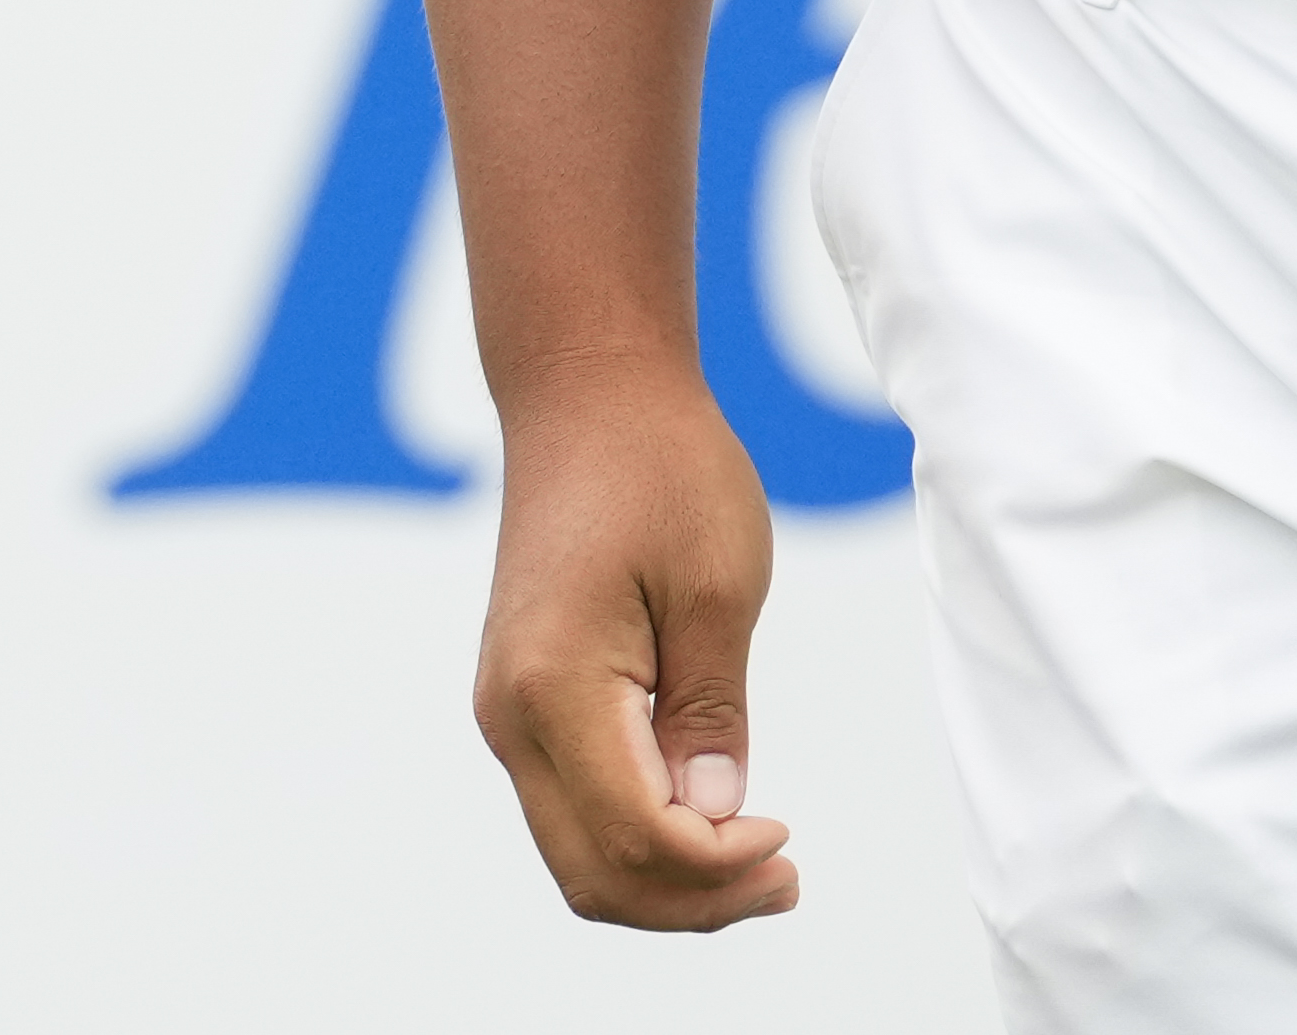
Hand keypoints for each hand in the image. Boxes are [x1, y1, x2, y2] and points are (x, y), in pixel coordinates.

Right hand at [470, 364, 797, 928]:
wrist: (586, 393)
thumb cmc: (661, 468)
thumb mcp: (718, 588)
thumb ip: (712, 715)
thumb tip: (718, 817)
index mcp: (556, 685)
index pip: (635, 838)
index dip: (718, 869)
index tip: (788, 841)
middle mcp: (512, 714)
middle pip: (595, 875)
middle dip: (694, 902)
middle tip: (787, 880)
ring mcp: (508, 712)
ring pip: (578, 857)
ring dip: (667, 883)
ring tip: (759, 864)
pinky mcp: (523, 702)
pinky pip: (574, 811)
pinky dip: (639, 843)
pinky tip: (710, 823)